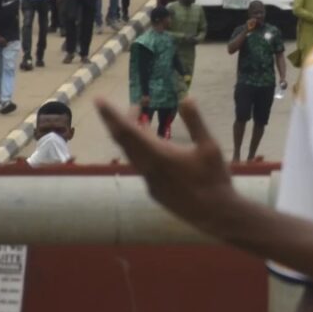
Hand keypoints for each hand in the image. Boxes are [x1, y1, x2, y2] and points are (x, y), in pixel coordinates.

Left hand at [95, 98, 244, 235]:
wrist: (213, 213)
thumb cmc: (213, 178)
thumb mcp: (209, 146)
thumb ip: (195, 122)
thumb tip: (186, 98)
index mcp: (158, 155)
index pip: (127, 130)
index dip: (112, 115)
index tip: (98, 100)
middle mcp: (147, 168)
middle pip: (123, 141)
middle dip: (119, 121)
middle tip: (124, 105)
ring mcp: (148, 181)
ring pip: (130, 154)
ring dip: (129, 135)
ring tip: (137, 120)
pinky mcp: (153, 190)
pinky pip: (139, 164)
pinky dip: (138, 149)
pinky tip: (150, 144)